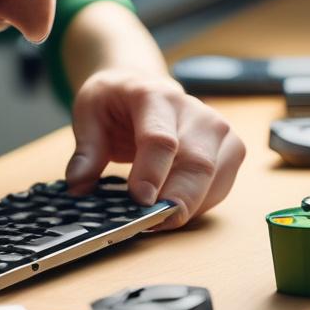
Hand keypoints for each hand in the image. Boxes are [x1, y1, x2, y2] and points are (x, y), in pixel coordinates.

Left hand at [65, 71, 245, 228]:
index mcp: (154, 96)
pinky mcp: (230, 149)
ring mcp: (217, 130)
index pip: (161, 139)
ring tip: (157, 221)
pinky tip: (174, 211)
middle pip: (196, 163)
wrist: (143, 85)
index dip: (152, 173)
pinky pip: (220, 188)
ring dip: (188, 207)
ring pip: (214, 179)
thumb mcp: (88, 113)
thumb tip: (79, 186)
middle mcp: (193, 110)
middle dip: (176, 200)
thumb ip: (86, 150)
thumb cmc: (116, 100)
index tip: (139, 201)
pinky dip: (198, 206)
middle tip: (151, 224)